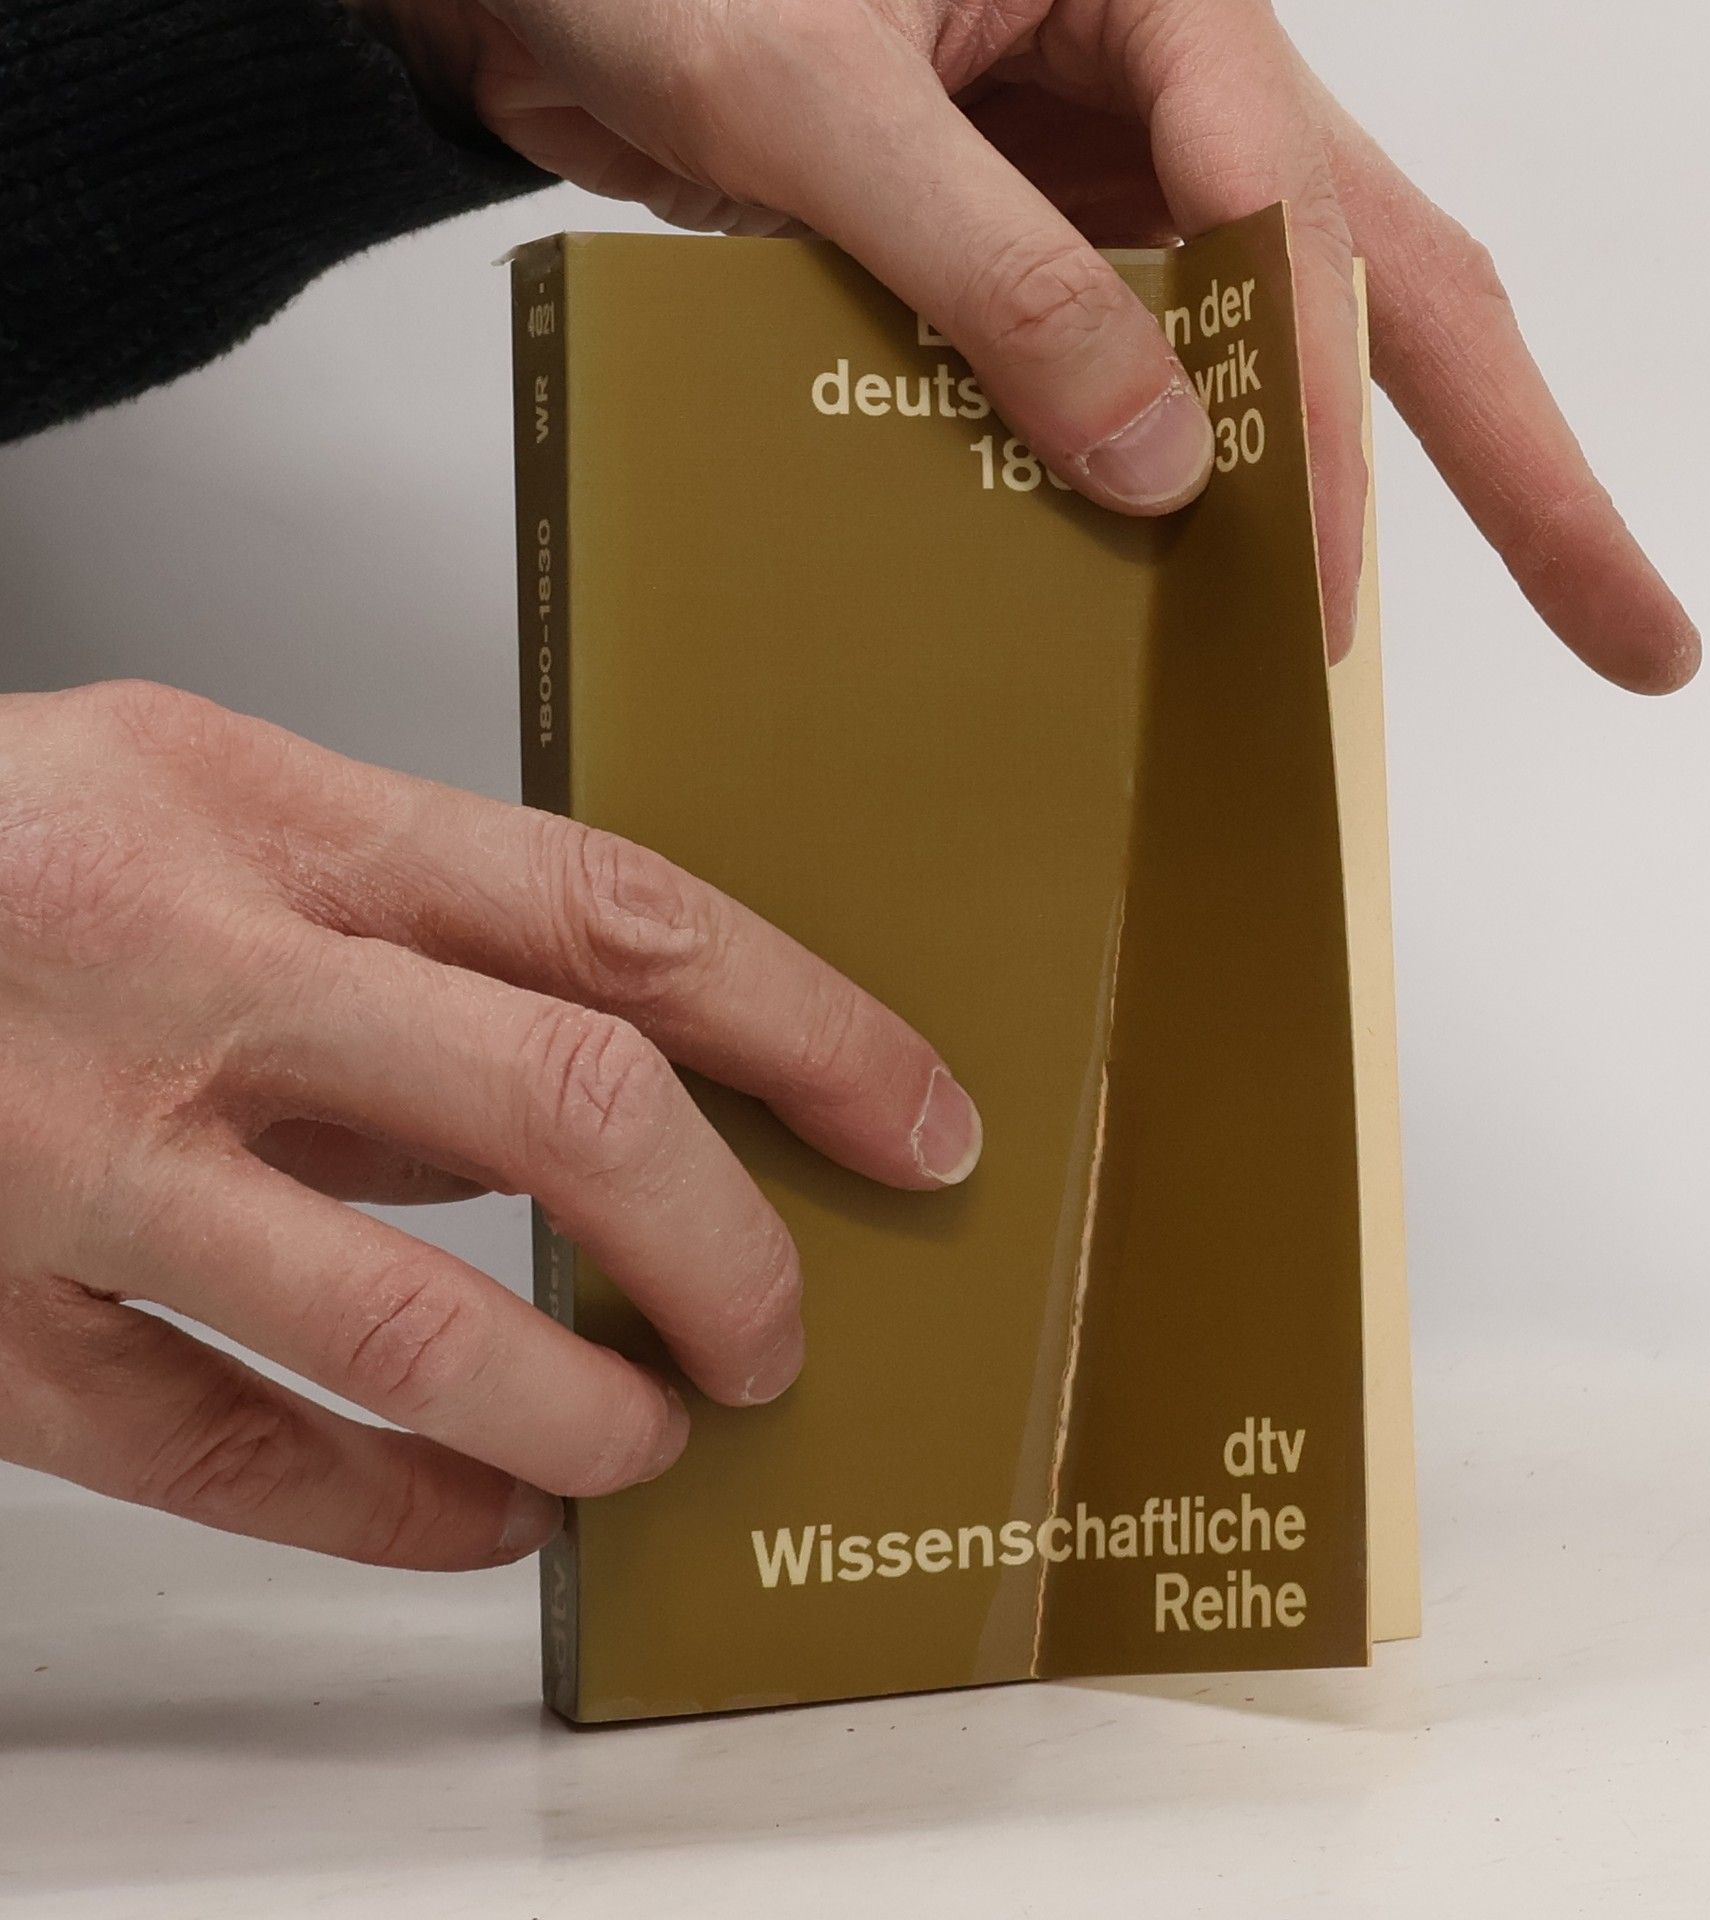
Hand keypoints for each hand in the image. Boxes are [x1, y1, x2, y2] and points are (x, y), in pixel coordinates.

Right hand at [0, 682, 980, 1567]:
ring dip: (582, 1412)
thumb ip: (399, 952)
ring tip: (653, 1440)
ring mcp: (67, 1157)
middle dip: (727, 1253)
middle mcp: (182, 971)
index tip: (916, 1122)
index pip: (621, 917)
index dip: (809, 1031)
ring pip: (411, 1324)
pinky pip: (225, 1451)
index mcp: (263, 813)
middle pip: (568, 1113)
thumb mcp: (204, 811)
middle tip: (782, 1330)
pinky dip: (394, 1507)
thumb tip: (603, 1107)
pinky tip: (481, 1517)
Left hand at [385, 0, 1697, 691]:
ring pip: (1273, 346)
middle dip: (1517, 463)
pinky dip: (1156, 484)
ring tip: (1371, 665)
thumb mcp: (814, 102)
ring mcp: (1102, 173)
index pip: (1302, 225)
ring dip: (1327, 500)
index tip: (1319, 598)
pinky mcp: (1027, 247)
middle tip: (1636, 629)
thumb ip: (989, 270)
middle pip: (1387, 283)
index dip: (1325, 427)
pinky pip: (1134, 373)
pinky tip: (1175, 590)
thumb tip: (1156, 457)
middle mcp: (1163, 79)